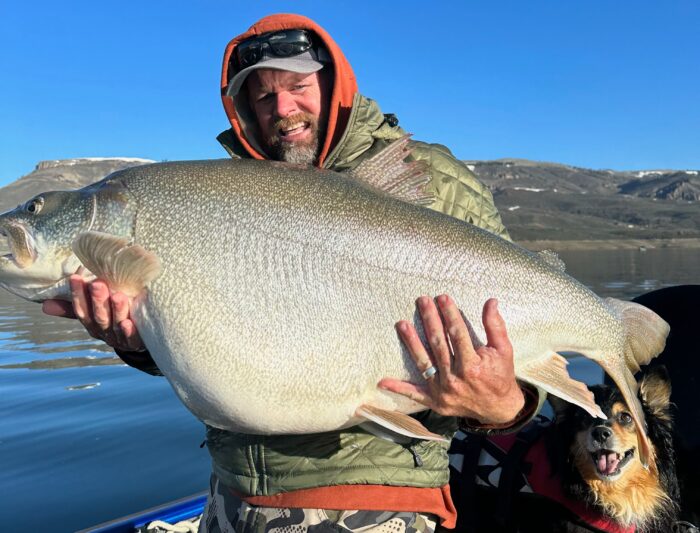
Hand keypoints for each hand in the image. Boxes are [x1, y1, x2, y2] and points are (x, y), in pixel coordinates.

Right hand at [42, 275, 144, 351]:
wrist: (141, 338)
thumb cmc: (115, 318)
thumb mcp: (95, 312)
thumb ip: (75, 307)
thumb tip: (44, 305)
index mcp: (92, 323)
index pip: (81, 309)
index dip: (77, 295)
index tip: (76, 277)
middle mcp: (103, 331)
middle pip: (98, 317)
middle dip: (97, 301)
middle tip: (98, 283)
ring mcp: (119, 338)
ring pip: (115, 325)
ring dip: (116, 311)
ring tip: (117, 296)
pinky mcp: (136, 342)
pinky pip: (132, 338)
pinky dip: (129, 331)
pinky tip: (128, 323)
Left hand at [379, 294, 524, 424]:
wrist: (498, 409)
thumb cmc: (500, 375)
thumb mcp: (504, 350)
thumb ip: (495, 326)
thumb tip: (490, 301)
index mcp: (472, 366)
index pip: (457, 334)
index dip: (449, 314)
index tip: (442, 298)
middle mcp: (455, 379)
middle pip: (438, 344)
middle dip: (429, 320)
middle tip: (422, 301)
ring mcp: (442, 391)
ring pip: (423, 362)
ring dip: (411, 343)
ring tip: (402, 324)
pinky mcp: (435, 401)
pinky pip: (414, 394)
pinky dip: (398, 388)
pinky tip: (382, 381)